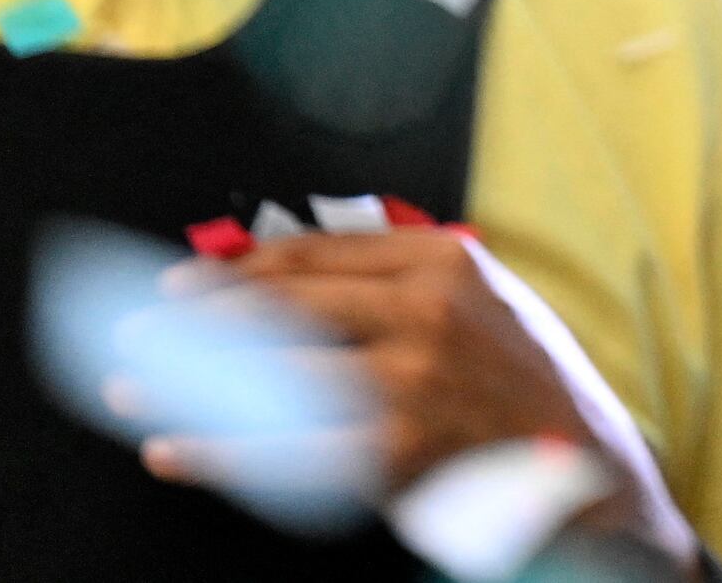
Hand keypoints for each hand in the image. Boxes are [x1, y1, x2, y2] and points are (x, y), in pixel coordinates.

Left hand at [174, 229, 691, 574]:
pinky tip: (175, 448)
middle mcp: (423, 310)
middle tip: (137, 331)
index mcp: (440, 260)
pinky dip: (220, 449)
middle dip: (196, 320)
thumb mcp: (475, 302)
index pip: (309, 258)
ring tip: (134, 390)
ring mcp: (410, 380)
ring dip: (188, 384)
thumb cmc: (519, 382)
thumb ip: (392, 285)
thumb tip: (276, 284)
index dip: (231, 271)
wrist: (587, 464)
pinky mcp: (397, 448)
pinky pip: (284, 448)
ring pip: (272, 375)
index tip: (178, 284)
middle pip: (282, 307)